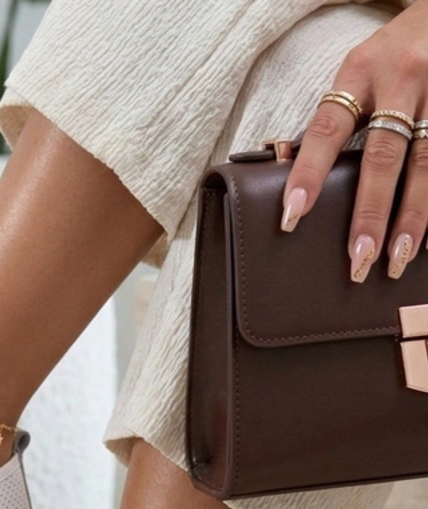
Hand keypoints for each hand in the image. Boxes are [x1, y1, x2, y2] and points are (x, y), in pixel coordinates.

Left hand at [281, 0, 427, 281]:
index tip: (292, 215)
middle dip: (370, 213)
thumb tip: (289, 172)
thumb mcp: (358, 71)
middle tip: (358, 260)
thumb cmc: (392, 53)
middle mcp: (402, 79)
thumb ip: (334, 118)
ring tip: (396, 259)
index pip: (328, 128)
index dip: (309, 172)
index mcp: (361, 70)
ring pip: (426, 164)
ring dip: (412, 218)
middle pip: (384, 155)